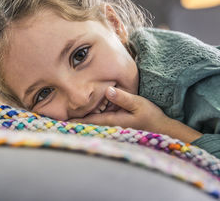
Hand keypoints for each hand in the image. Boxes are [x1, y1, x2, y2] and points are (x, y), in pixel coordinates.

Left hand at [71, 87, 201, 142]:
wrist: (164, 130)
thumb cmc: (151, 118)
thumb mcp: (138, 104)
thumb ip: (122, 98)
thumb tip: (107, 90)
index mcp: (112, 121)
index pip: (89, 121)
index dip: (74, 120)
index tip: (61, 119)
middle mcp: (110, 126)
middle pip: (88, 123)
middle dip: (74, 121)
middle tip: (58, 118)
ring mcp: (113, 127)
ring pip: (93, 123)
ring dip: (82, 120)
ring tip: (66, 117)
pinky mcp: (117, 125)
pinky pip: (101, 122)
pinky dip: (91, 119)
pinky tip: (85, 116)